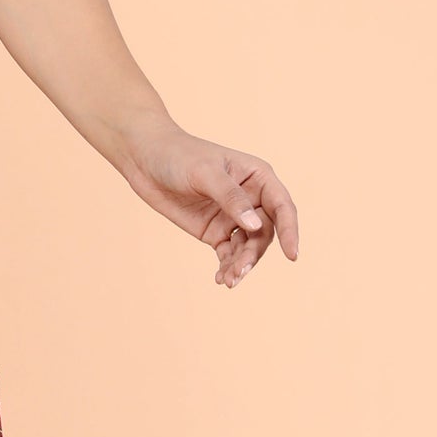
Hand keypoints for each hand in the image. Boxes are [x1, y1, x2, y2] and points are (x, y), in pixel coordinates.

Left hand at [115, 120, 299, 286]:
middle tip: (239, 271)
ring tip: (228, 280)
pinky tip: (221, 279)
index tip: (291, 255)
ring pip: (248, 247)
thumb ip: (230, 198)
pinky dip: (227, 267)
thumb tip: (254, 225)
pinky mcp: (215, 231)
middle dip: (254, 254)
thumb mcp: (205, 173)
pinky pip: (228, 253)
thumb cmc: (179, 156)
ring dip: (241, 265)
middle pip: (265, 233)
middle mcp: (251, 198)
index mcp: (258, 177)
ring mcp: (233, 217)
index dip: (289, 231)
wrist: (145, 158)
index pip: (282, 207)